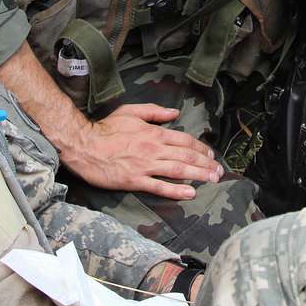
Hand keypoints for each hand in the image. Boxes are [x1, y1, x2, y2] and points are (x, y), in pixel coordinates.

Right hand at [58, 103, 222, 200]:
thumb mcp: (131, 111)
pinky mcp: (135, 181)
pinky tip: (190, 193)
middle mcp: (154, 149)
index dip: (201, 148)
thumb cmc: (106, 128)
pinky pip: (159, 186)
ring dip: (199, 175)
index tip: (211, 154)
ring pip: (178, 171)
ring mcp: (145, 166)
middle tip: (219, 171)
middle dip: (206, 163)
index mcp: (154, 133)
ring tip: (213, 180)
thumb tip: (175, 113)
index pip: (184, 141)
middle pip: (186, 156)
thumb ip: (155, 112)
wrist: (85, 145)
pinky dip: (177, 191)